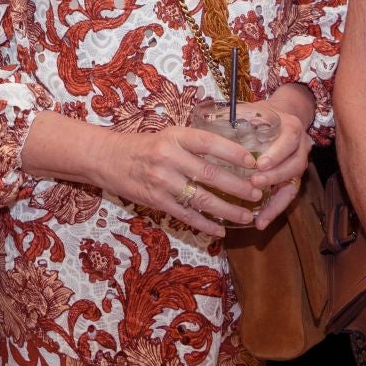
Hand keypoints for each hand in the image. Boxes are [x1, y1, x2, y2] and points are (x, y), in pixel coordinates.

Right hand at [81, 125, 262, 238]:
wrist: (108, 159)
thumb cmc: (144, 146)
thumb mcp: (169, 135)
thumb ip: (195, 144)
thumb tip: (233, 153)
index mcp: (175, 137)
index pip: (209, 143)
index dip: (233, 152)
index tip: (253, 162)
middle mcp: (169, 158)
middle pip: (209, 174)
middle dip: (237, 186)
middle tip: (257, 193)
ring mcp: (162, 181)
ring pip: (201, 199)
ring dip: (227, 210)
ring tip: (246, 216)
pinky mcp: (156, 201)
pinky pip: (185, 215)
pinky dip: (205, 225)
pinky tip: (220, 230)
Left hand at [243, 104, 310, 230]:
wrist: (282, 115)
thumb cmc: (261, 113)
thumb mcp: (251, 109)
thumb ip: (235, 115)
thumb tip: (208, 120)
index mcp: (291, 128)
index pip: (288, 141)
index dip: (276, 154)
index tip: (259, 164)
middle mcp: (301, 147)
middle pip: (294, 165)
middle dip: (275, 177)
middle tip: (255, 184)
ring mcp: (298, 163)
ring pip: (293, 184)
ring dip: (276, 200)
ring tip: (259, 214)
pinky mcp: (293, 178)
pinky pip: (288, 196)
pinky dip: (275, 210)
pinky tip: (261, 223)